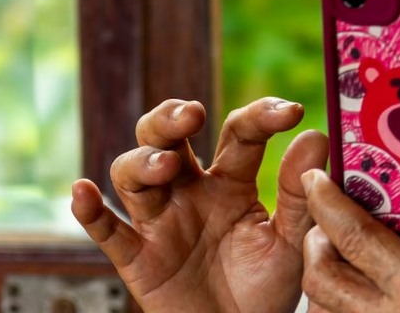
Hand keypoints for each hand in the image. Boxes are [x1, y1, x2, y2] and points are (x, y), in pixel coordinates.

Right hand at [71, 97, 328, 312]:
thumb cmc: (268, 286)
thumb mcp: (292, 239)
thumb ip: (300, 193)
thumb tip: (316, 135)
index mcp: (231, 179)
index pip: (239, 134)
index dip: (261, 116)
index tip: (292, 112)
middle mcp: (190, 190)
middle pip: (166, 136)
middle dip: (171, 118)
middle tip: (193, 114)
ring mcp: (159, 221)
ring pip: (132, 174)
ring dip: (143, 161)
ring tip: (166, 164)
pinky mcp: (137, 257)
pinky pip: (106, 230)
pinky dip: (89, 211)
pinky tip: (83, 191)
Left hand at [300, 134, 399, 312]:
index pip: (355, 240)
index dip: (326, 204)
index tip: (315, 177)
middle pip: (322, 277)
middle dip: (314, 241)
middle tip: (327, 217)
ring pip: (323, 310)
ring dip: (323, 277)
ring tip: (339, 252)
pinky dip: (337, 309)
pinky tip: (360, 292)